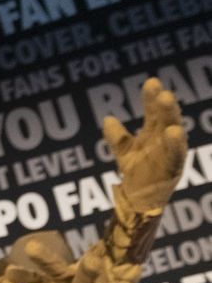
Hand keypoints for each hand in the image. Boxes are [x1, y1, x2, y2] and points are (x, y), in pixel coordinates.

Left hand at [107, 77, 186, 215]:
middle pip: (165, 118)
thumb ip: (117, 138)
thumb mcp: (124, 153)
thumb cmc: (137, 173)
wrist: (140, 200)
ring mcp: (170, 153)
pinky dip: (175, 144)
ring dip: (171, 117)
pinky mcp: (172, 168)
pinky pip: (175, 154)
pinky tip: (173, 132)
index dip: (152, 98)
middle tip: (160, 90)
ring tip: (167, 101)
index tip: (151, 82)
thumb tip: (107, 119)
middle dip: (164, 104)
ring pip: (173, 132)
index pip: (154, 111)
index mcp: (153, 133)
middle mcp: (164, 140)